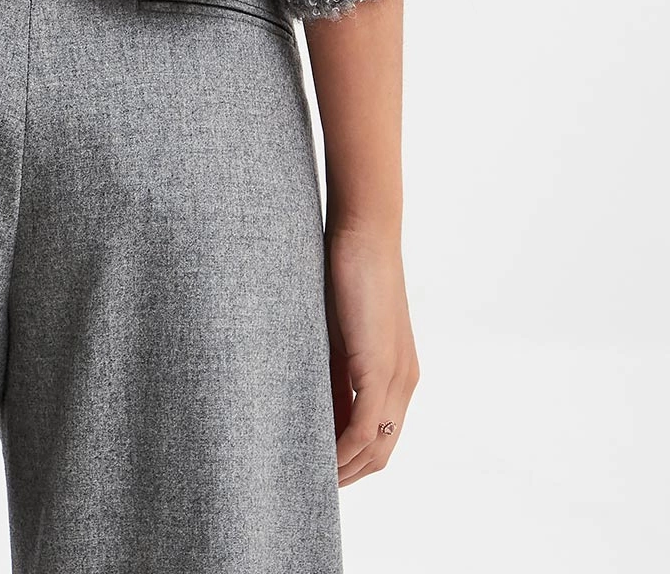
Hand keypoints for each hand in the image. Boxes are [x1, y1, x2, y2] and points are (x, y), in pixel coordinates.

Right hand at [324, 220, 420, 485]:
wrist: (365, 232)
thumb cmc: (346, 271)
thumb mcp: (338, 331)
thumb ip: (334, 368)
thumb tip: (314, 402)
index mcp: (398, 373)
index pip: (381, 436)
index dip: (353, 460)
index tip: (320, 469)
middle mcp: (405, 382)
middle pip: (382, 451)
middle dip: (349, 474)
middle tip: (311, 483)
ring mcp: (396, 376)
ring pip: (376, 446)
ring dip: (345, 469)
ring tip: (311, 478)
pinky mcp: (380, 366)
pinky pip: (365, 425)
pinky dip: (345, 449)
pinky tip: (322, 456)